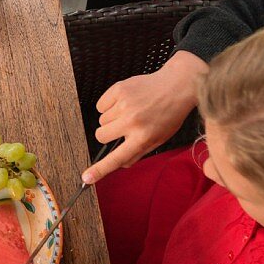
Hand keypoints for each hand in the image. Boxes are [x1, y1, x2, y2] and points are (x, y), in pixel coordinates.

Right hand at [82, 50, 209, 183]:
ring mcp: (124, 105)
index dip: (100, 170)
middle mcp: (132, 122)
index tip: (86, 178)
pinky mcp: (119, 90)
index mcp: (143, 137)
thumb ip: (138, 152)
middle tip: (123, 127)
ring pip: (101, 120)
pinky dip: (109, 105)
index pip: (117, 158)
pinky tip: (125, 101)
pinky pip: (101, 105)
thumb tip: (119, 163)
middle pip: (100, 135)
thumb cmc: (169, 114)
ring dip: (112, 118)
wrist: (176, 85)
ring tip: (130, 110)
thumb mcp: (159, 139)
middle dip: (108, 134)